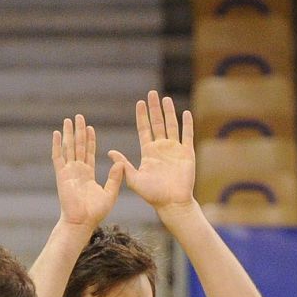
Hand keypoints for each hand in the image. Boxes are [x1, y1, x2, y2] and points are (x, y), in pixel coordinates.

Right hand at [52, 113, 123, 229]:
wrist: (81, 222)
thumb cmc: (95, 212)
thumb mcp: (110, 193)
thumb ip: (115, 177)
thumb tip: (120, 162)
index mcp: (88, 174)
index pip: (89, 152)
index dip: (90, 139)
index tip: (90, 127)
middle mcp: (77, 170)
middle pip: (78, 146)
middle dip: (79, 131)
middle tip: (78, 116)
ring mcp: (68, 172)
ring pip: (68, 148)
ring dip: (68, 134)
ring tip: (68, 120)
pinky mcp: (61, 175)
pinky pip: (58, 157)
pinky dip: (56, 145)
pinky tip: (56, 133)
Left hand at [107, 91, 195, 212]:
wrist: (172, 203)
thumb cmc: (153, 195)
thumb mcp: (134, 179)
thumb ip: (123, 165)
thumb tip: (109, 151)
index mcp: (149, 152)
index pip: (144, 129)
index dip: (142, 116)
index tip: (140, 103)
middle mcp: (161, 148)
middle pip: (157, 123)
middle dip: (154, 108)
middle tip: (151, 93)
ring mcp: (175, 150)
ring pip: (172, 126)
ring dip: (168, 112)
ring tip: (165, 99)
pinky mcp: (187, 153)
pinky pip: (187, 135)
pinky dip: (187, 124)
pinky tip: (185, 113)